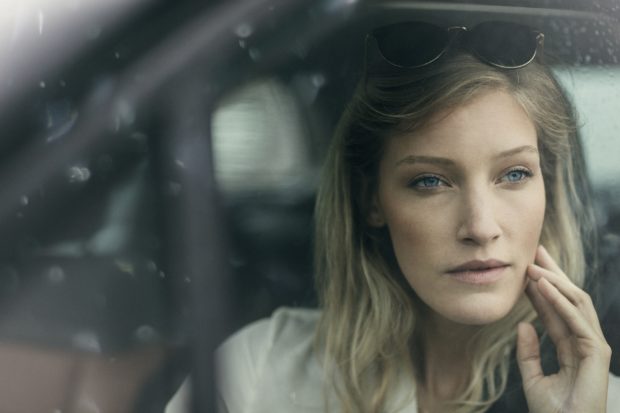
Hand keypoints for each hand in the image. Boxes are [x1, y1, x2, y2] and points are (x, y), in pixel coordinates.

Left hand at [517, 245, 610, 412]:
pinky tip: (543, 286)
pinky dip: (559, 301)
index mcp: (572, 347)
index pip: (556, 309)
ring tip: (533, 265)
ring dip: (554, 281)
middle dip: (553, 274)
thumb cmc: (552, 412)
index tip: (525, 268)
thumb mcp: (533, 378)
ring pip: (576, 303)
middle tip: (535, 251)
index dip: (541, 288)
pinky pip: (576, 319)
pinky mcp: (596, 352)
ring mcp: (593, 346)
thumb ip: (528, 352)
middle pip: (570, 299)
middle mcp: (585, 342)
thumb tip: (522, 325)